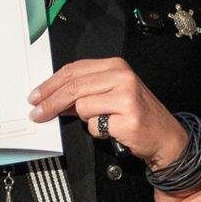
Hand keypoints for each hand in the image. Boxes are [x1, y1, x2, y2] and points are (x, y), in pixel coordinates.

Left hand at [28, 58, 186, 168]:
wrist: (164, 135)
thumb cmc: (135, 113)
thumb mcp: (111, 93)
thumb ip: (84, 90)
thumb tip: (51, 97)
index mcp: (116, 66)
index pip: (74, 70)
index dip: (50, 84)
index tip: (35, 96)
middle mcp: (122, 77)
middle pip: (74, 87)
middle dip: (51, 102)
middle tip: (36, 113)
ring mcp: (127, 98)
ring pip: (83, 107)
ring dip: (86, 119)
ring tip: (104, 120)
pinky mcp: (128, 119)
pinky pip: (96, 127)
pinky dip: (99, 132)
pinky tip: (113, 129)